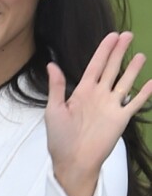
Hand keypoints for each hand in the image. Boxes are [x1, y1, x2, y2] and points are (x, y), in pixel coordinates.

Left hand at [45, 31, 151, 195]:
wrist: (73, 161)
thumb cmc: (60, 137)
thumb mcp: (54, 109)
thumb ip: (57, 87)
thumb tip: (52, 64)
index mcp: (82, 90)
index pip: (96, 64)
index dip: (104, 50)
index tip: (112, 36)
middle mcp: (98, 94)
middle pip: (112, 68)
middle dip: (119, 51)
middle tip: (128, 34)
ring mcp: (111, 106)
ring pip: (125, 82)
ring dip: (133, 69)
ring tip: (141, 54)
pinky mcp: (120, 120)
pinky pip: (135, 104)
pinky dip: (144, 94)